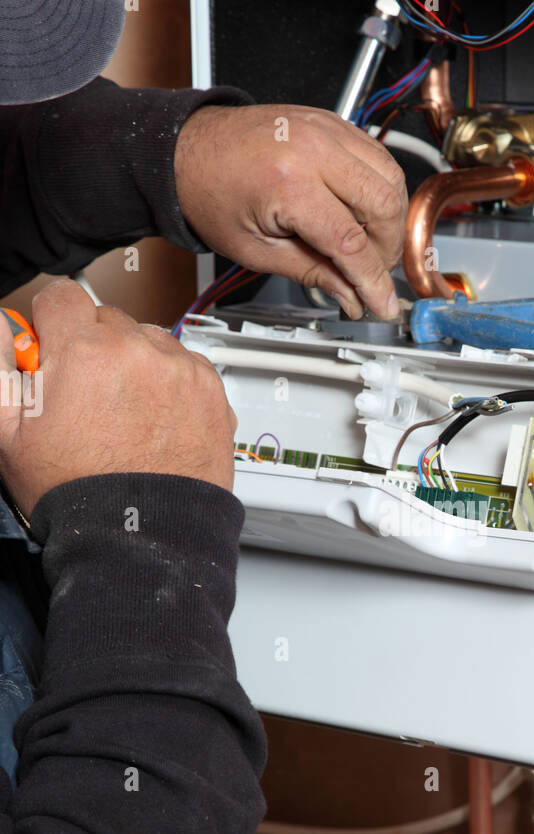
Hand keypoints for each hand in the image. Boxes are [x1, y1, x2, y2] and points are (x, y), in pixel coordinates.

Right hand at [0, 279, 237, 517]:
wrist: (140, 536)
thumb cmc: (76, 491)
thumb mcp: (8, 431)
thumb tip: (4, 326)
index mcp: (85, 351)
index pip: (61, 296)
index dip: (51, 325)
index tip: (53, 349)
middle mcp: (139, 352)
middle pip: (107, 319)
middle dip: (93, 347)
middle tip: (87, 395)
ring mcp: (181, 371)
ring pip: (148, 341)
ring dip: (134, 362)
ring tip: (123, 412)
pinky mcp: (212, 392)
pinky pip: (185, 366)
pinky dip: (171, 383)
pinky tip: (154, 419)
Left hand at [174, 104, 407, 320]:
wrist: (186, 149)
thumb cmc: (209, 194)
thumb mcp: (256, 250)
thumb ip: (312, 272)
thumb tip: (352, 296)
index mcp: (288, 184)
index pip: (352, 243)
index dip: (372, 281)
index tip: (381, 303)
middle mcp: (312, 149)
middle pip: (384, 205)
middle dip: (388, 249)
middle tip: (374, 272)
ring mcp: (324, 129)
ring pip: (390, 175)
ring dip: (391, 218)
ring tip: (371, 244)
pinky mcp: (330, 121)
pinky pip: (377, 153)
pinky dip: (382, 186)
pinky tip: (366, 211)